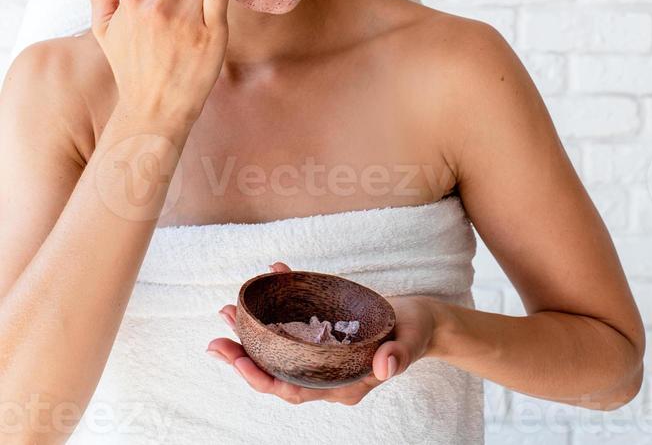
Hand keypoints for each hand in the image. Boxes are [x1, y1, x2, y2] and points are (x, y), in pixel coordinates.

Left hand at [207, 262, 437, 405]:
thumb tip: (384, 367)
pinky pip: (296, 320)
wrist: (422, 322)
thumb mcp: (411, 342)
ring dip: (253, 332)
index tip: (237, 362)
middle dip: (244, 357)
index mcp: (341, 385)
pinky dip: (281, 300)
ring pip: (279, 348)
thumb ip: (398, 356)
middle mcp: (326, 373)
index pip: (293, 390)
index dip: (263, 379)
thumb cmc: (415, 334)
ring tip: (228, 311)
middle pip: (277, 371)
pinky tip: (273, 273)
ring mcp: (323, 353)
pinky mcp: (325, 331)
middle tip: (217, 336)